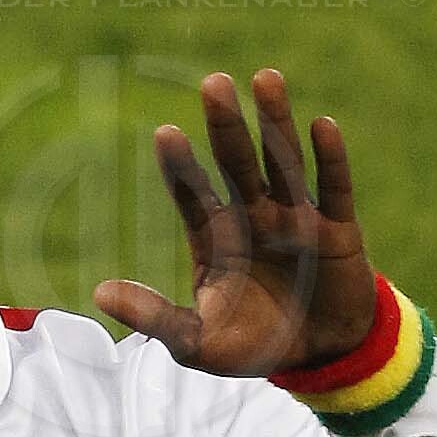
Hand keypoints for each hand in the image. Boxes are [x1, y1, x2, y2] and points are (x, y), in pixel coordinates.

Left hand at [95, 68, 380, 376]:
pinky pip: (333, 189)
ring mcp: (296, 218)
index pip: (193, 193)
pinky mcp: (337, 229)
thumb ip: (154, 317)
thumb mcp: (197, 342)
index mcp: (217, 236)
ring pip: (283, 161)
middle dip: (225, 125)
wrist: (320, 358)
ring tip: (265, 78)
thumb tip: (99, 293)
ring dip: (276, 122)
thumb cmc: (254, 345)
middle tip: (213, 83)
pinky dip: (330, 159)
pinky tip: (322, 124)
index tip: (166, 133)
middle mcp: (253, 216)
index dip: (181, 166)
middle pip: (236, 162)